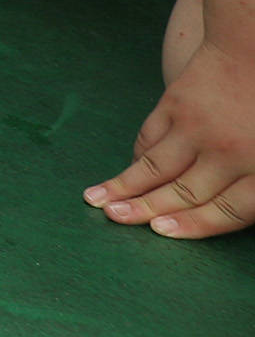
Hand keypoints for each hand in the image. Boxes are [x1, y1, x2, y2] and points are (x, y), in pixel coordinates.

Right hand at [95, 39, 254, 238]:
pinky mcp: (174, 104)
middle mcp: (227, 154)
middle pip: (183, 193)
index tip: (161, 232)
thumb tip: (242, 202)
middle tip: (116, 221)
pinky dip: (138, 155)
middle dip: (145, 211)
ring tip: (96, 201)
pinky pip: (150, 137)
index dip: (192, 227)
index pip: (225, 212)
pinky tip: (127, 168)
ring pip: (155, 166)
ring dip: (124, 186)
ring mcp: (197, 127)